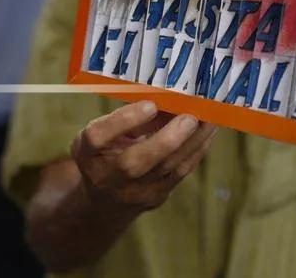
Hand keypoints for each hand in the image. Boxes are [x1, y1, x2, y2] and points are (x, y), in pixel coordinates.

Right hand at [71, 101, 216, 212]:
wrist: (106, 202)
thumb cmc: (104, 152)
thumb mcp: (102, 132)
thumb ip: (125, 117)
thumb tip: (162, 93)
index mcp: (87, 151)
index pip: (98, 137)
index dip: (124, 120)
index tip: (150, 104)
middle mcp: (107, 175)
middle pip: (134, 162)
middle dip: (167, 139)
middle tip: (190, 116)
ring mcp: (133, 191)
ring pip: (166, 168)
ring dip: (192, 141)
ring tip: (208, 118)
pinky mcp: (156, 196)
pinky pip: (181, 172)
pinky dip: (197, 149)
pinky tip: (208, 131)